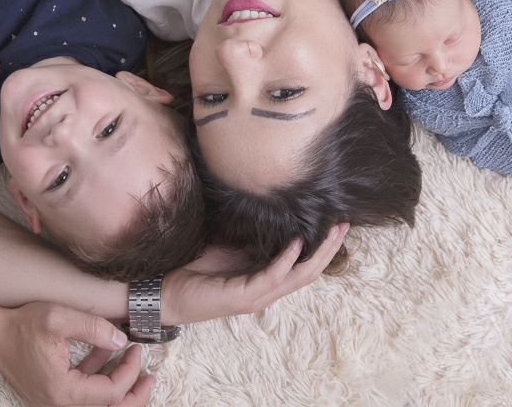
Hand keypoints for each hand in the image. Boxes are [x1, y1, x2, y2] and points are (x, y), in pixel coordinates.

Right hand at [0, 303, 154, 406]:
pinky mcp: (54, 397)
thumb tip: (121, 341)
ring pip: (99, 406)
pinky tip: (106, 356)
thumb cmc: (23, 326)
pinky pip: (85, 396)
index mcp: (62, 391)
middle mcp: (59, 405)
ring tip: (136, 367)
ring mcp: (56, 404)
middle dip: (134, 395)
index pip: (110, 394)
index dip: (129, 374)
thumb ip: (93, 328)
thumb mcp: (60, 318)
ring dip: (120, 388)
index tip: (137, 350)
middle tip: (150, 377)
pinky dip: (100, 380)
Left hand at [161, 223, 348, 324]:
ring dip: (317, 254)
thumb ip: (249, 241)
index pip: (302, 267)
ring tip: (332, 232)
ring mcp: (256, 296)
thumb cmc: (195, 271)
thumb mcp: (228, 250)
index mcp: (264, 281)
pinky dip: (287, 260)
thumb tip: (266, 214)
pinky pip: (272, 277)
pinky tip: (298, 243)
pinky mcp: (242, 296)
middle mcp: (265, 292)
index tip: (337, 225)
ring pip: (298, 277)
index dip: (322, 248)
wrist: (166, 292)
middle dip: (329, 249)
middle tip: (345, 226)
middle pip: (308, 273)